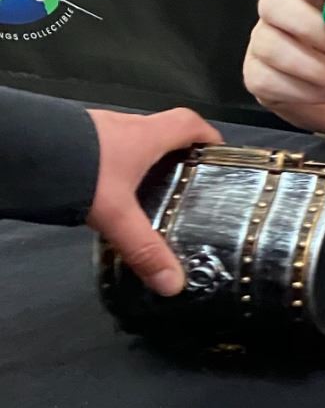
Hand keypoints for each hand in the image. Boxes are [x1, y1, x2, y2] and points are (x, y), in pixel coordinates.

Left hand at [88, 106, 220, 294]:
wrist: (23, 149)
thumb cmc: (82, 170)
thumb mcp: (117, 215)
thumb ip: (144, 248)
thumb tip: (174, 283)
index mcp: (147, 136)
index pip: (190, 124)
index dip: (208, 137)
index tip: (218, 157)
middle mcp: (126, 126)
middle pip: (162, 134)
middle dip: (176, 157)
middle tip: (184, 186)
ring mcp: (98, 129)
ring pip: (131, 143)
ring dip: (142, 163)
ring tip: (146, 195)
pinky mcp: (75, 138)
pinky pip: (105, 150)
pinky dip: (113, 166)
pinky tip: (106, 192)